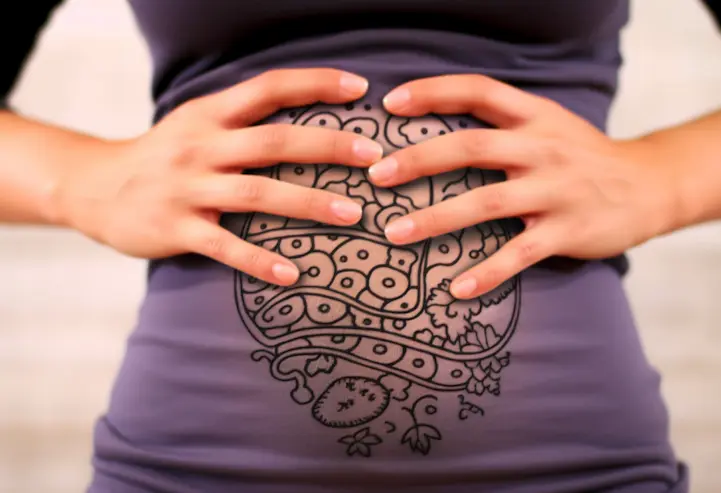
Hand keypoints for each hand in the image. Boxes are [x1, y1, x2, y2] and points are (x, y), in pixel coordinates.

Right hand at [55, 68, 383, 285]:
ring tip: (353, 214)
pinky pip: (226, 246)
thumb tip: (308, 114)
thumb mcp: (197, 123)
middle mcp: (202, 146)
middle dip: (328, 146)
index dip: (316, 84)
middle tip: (374, 157)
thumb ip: (243, 118)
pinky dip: (260, 261)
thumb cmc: (164, 155)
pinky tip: (292, 274)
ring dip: (309, 203)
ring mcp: (189, 188)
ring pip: (258, 193)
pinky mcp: (177, 227)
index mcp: (211, 115)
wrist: (95, 186)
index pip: (269, 88)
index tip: (361, 89)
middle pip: (274, 141)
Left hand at [368, 74, 677, 298]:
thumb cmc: (580, 156)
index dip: (432, 92)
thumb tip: (434, 126)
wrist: (649, 185)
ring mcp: (556, 190)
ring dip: (435, 219)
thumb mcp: (548, 124)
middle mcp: (543, 147)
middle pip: (472, 146)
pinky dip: (485, 273)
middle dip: (419, 160)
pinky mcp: (567, 230)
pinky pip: (518, 254)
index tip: (389, 104)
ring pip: (486, 202)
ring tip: (394, 234)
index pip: (478, 91)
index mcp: (534, 116)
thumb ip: (501, 122)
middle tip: (376, 176)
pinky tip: (455, 289)